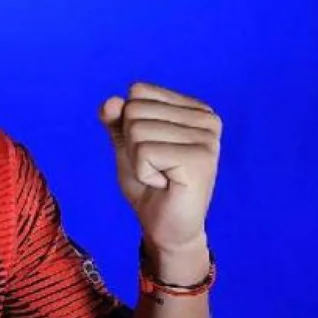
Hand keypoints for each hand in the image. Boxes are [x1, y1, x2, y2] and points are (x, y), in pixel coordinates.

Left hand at [100, 83, 220, 272]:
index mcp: (193, 108)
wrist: (163, 225)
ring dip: (138, 160)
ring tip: (161, 175)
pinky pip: (145, 152)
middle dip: (132, 143)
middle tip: (155, 166)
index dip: (129, 123)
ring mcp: (207, 138)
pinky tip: (165, 184)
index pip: (138, 91)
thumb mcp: (126, 144)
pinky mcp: (200, 159)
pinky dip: (143, 172)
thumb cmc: (149, 183)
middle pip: (135, 109)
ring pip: (137, 130)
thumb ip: (116, 120)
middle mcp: (206, 118)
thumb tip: (110, 101)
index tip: (150, 149)